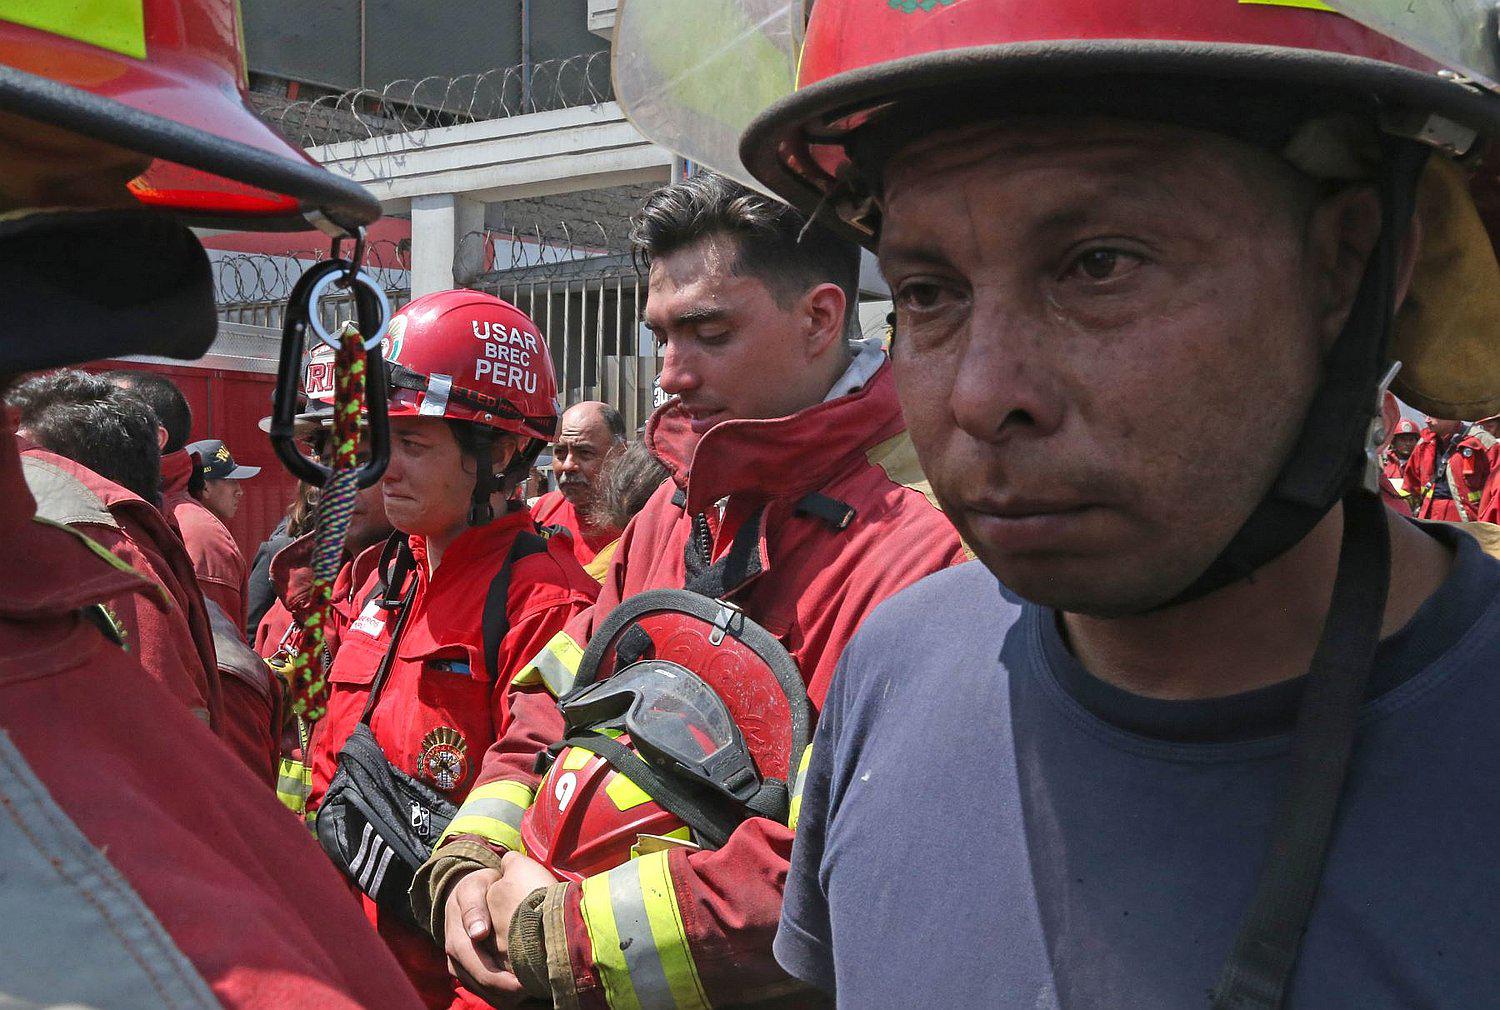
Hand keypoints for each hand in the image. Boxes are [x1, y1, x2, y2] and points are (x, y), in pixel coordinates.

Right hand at [442, 856, 558, 1005]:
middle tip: (533, 993)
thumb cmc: (479, 888)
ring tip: (532, 996)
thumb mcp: (476, 887)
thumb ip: (474, 906)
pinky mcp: (467, 973)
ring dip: (505, 997)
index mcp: (456, 937)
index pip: (475, 964)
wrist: (469, 894)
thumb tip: (478, 934)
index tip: (522, 984)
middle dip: (506, 992)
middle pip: (480, 982)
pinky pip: (484, 991)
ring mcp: (460, 966)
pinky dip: (503, 996)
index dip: (498, 979)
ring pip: (481, 991)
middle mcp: (455, 955)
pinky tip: (523, 996)